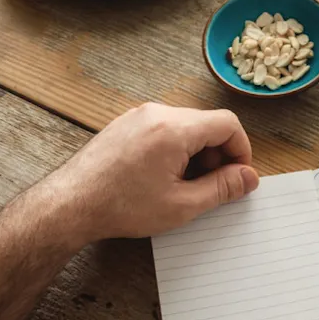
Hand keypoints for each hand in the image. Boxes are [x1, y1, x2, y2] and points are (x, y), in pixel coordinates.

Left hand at [44, 103, 259, 245]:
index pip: (228, 124)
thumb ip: (222, 188)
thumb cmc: (120, 206)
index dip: (241, 151)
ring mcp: (139, 116)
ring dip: (197, 153)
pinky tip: (165, 177)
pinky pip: (165, 128)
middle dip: (219, 154)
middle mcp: (157, 113)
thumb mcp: (183, 205)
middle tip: (214, 186)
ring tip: (186, 185)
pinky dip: (176, 149)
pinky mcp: (126, 124)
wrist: (69, 205)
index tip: (238, 176)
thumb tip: (248, 178)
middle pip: (207, 124)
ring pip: (187, 126)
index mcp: (174, 128)